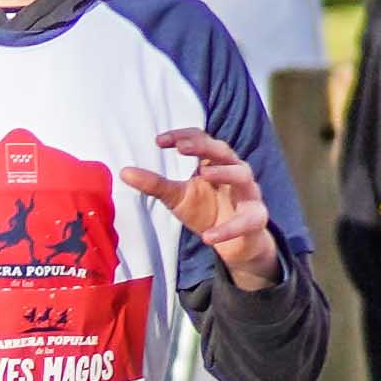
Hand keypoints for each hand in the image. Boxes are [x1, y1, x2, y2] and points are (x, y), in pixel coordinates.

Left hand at [117, 123, 283, 288]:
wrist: (232, 243)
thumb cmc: (206, 210)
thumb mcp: (176, 197)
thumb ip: (154, 184)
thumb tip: (124, 172)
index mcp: (214, 163)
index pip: (202, 140)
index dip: (183, 137)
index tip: (159, 140)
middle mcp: (234, 172)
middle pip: (224, 151)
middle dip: (204, 146)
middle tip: (182, 148)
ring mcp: (249, 194)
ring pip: (243, 175)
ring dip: (225, 173)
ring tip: (203, 175)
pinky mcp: (256, 218)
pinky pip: (247, 220)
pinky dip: (228, 229)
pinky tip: (208, 236)